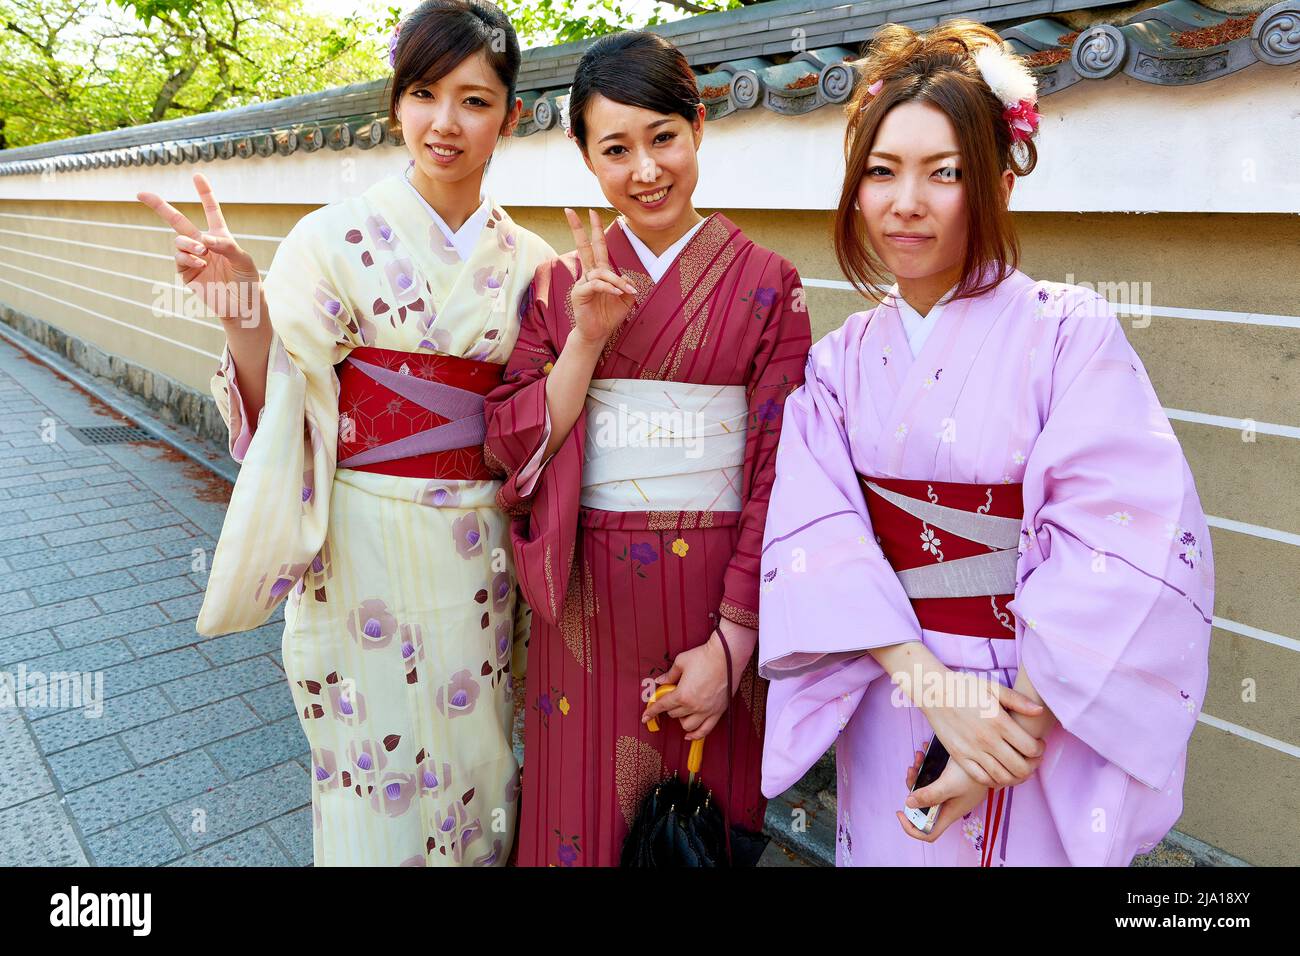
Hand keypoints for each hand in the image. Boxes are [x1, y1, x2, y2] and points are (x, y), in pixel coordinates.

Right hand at [138, 173, 262, 325]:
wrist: (242, 306)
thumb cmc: (247, 281)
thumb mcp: (243, 259)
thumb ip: (225, 246)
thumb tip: (203, 239)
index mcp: (220, 236)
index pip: (211, 210)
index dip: (204, 193)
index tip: (197, 175)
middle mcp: (203, 244)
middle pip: (178, 221)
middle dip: (159, 206)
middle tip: (141, 193)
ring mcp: (193, 258)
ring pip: (178, 241)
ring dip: (188, 243)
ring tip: (202, 251)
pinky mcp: (187, 273)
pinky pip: (179, 259)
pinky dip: (187, 258)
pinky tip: (200, 263)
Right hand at [564, 207, 637, 348]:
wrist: (598, 333)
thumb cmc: (609, 315)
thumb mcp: (625, 299)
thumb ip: (627, 285)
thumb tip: (626, 276)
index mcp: (600, 272)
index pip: (596, 246)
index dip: (595, 229)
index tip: (591, 212)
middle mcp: (589, 274)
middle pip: (584, 247)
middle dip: (579, 228)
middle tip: (573, 209)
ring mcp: (582, 283)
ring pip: (600, 272)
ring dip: (615, 281)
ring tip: (625, 292)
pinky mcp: (579, 293)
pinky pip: (596, 284)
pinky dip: (609, 287)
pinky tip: (617, 292)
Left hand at [640, 632, 730, 740]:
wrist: (728, 656)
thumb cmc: (704, 657)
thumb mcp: (681, 662)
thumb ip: (669, 675)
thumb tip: (660, 681)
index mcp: (682, 694)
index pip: (662, 706)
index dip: (651, 711)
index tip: (645, 717)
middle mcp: (693, 706)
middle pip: (674, 714)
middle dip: (669, 707)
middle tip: (670, 699)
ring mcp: (706, 711)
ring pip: (687, 725)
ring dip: (681, 719)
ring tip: (682, 711)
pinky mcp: (718, 712)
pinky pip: (705, 730)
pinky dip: (696, 735)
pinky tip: (689, 735)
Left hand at [896, 749, 988, 842]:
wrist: (992, 755)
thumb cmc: (974, 773)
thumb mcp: (948, 784)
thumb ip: (929, 795)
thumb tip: (909, 803)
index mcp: (949, 812)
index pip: (929, 832)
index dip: (912, 827)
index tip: (900, 811)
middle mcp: (949, 804)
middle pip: (923, 805)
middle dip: (913, 787)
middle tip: (912, 770)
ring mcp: (951, 792)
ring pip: (927, 788)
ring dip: (920, 772)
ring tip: (919, 756)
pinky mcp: (953, 779)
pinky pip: (935, 776)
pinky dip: (928, 765)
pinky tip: (926, 751)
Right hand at [916, 670, 1044, 788]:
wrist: (934, 692)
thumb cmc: (965, 687)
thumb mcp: (993, 688)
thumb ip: (1018, 700)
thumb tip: (1039, 711)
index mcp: (999, 722)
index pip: (1030, 748)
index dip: (1040, 749)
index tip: (1038, 744)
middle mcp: (987, 740)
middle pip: (1020, 767)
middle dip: (1032, 766)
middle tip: (1031, 758)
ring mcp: (972, 751)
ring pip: (1002, 777)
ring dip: (1015, 776)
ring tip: (1017, 766)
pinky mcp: (959, 757)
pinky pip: (981, 778)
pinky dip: (994, 780)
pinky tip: (998, 771)